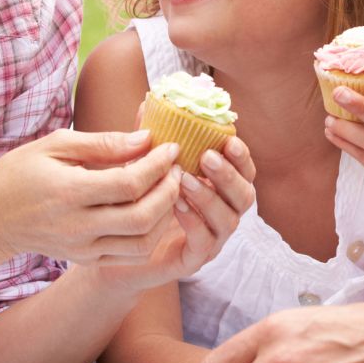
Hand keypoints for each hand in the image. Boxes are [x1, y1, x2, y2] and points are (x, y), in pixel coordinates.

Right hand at [0, 129, 180, 265]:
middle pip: (142, 217)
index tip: (171, 147)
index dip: (158, 166)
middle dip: (170, 191)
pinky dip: (151, 233)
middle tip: (177, 168)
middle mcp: (77, 226)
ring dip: (166, 215)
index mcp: (68, 193)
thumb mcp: (57, 144)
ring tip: (170, 188)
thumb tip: (147, 139)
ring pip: (142, 242)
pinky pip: (130, 254)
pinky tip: (155, 209)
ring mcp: (82, 248)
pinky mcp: (85, 259)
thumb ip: (104, 143)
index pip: (129, 184)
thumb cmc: (22, 172)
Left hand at [98, 136, 256, 292]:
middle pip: (245, 196)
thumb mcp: (145, 166)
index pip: (245, 171)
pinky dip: (194, 223)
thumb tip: (149, 101)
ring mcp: (212, 239)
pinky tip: (177, 206)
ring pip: (228, 220)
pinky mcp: (194, 260)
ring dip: (210, 197)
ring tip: (185, 180)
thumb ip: (153, 139)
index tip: (228, 140)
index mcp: (220, 189)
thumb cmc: (139, 200)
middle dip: (229, 175)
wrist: (118, 245)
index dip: (242, 157)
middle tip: (207, 157)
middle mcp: (223, 213)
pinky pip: (204, 243)